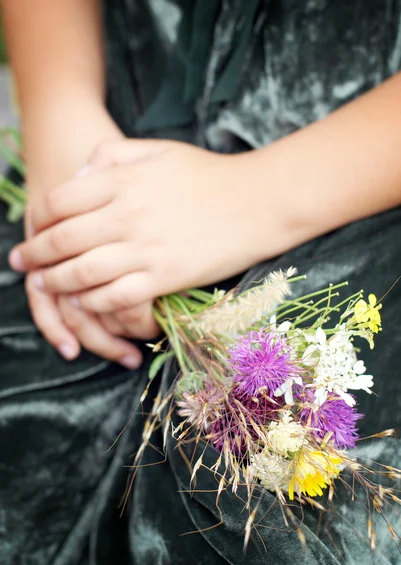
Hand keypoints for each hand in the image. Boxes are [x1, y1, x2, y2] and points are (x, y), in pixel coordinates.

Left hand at [9, 139, 265, 314]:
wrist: (260, 201)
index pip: (61, 201)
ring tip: (45, 286)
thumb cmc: (211, 175)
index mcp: (124, 181)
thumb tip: (79, 173)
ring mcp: (146, 249)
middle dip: (35, 255)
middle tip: (22, 265)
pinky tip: (85, 304)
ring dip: (57, 282)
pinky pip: (116, 296)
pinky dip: (94, 303)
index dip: (40, 219)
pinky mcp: (166, 277)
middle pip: (64, 240)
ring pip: (83, 272)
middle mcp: (128, 215)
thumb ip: (114, 154)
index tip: (32, 230)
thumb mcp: (160, 149)